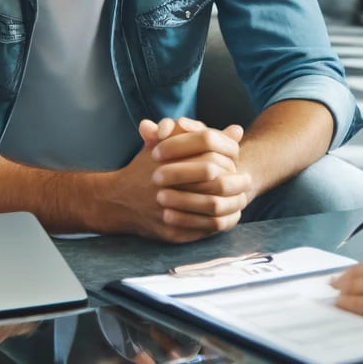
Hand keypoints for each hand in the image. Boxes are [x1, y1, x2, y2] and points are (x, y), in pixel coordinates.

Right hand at [96, 118, 246, 241]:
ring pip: (213, 209)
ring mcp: (167, 211)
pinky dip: (221, 222)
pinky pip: (204, 229)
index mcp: (165, 160)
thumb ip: (202, 136)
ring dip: (232, 204)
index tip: (238, 162)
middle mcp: (165, 186)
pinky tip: (229, 215)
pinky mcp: (170, 232)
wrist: (115, 201)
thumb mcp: (166, 144)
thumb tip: (237, 130)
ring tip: (242, 199)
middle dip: (235, 183)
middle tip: (247, 181)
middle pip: (215, 185)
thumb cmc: (146, 167)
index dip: (228, 161)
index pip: (209, 159)